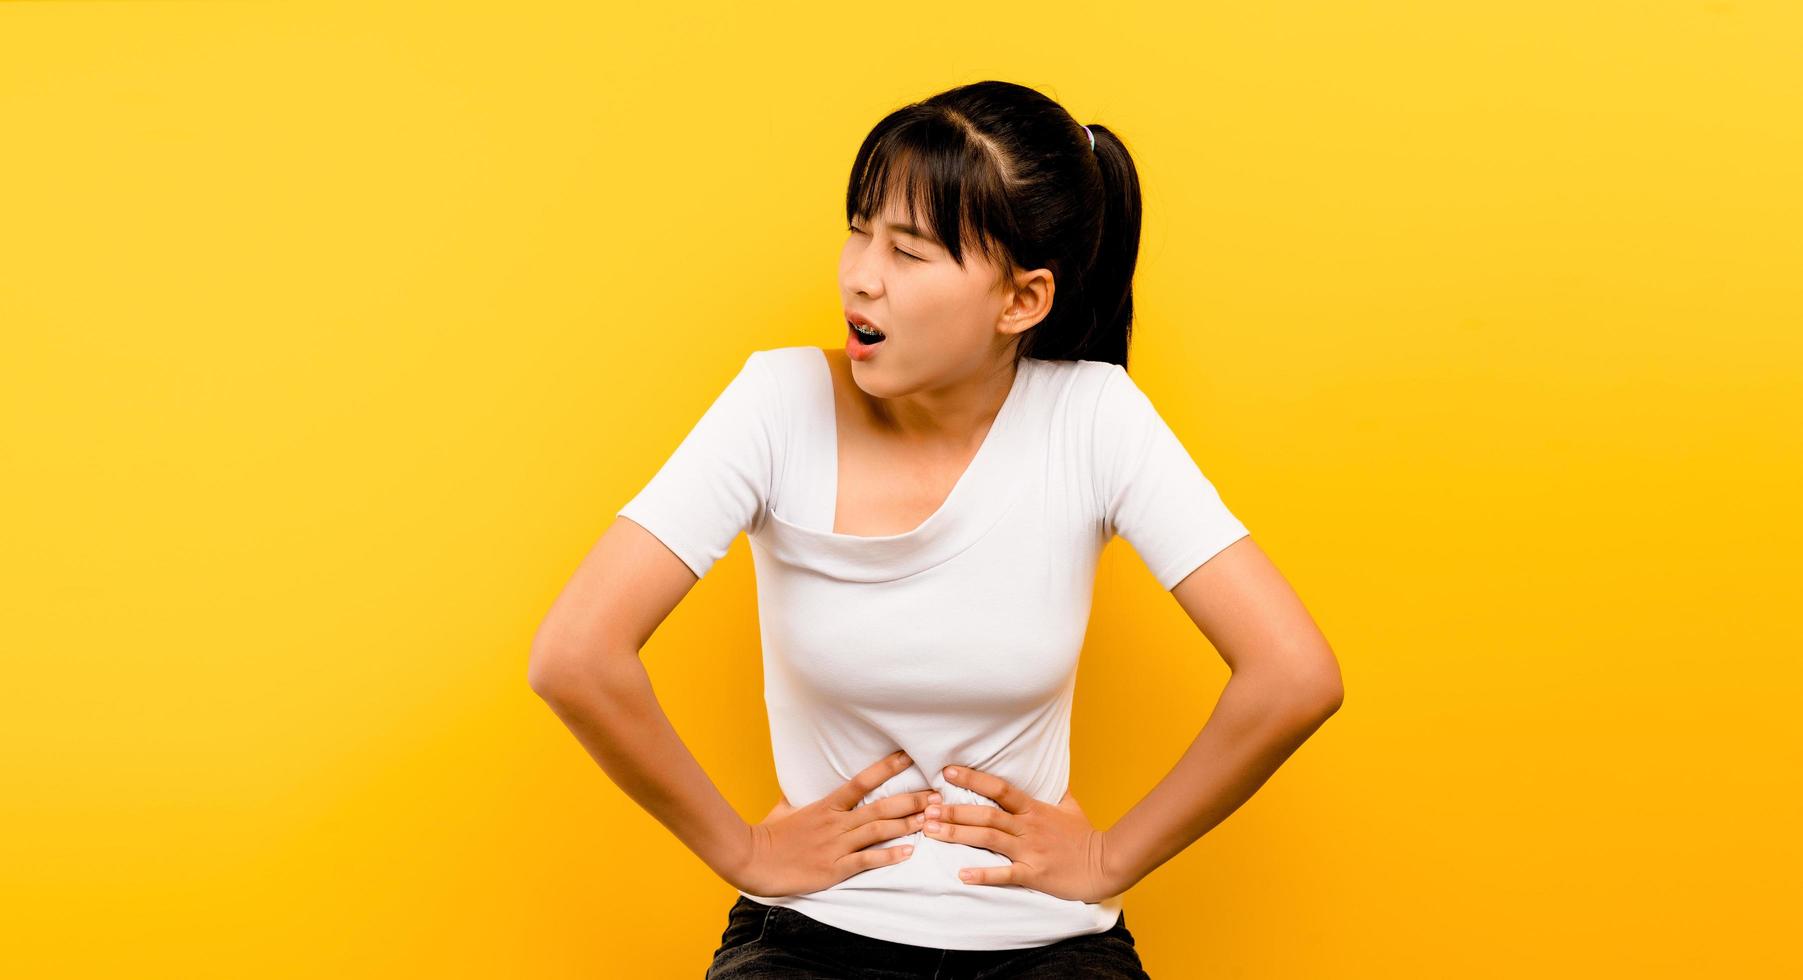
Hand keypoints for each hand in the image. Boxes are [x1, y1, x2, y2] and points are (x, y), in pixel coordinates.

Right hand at [728, 750, 936, 898]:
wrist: (751, 859)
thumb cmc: (766, 834)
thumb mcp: (783, 808)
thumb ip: (797, 798)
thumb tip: (797, 787)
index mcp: (826, 805)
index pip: (861, 781)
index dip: (886, 768)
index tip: (908, 757)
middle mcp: (835, 822)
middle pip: (880, 806)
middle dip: (912, 799)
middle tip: (937, 795)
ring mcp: (836, 845)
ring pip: (879, 830)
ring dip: (908, 824)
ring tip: (932, 819)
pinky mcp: (834, 868)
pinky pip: (867, 859)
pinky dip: (889, 855)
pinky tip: (909, 851)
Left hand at [922, 765, 1118, 903]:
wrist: (1107, 864)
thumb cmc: (1086, 836)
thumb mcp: (1070, 807)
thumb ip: (1054, 791)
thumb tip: (1049, 774)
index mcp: (1034, 809)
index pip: (1000, 788)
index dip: (973, 778)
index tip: (947, 772)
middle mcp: (1029, 827)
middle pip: (987, 814)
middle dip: (955, 810)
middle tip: (927, 808)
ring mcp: (1031, 851)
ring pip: (990, 839)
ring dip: (959, 834)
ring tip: (933, 832)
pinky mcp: (1034, 874)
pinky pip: (1005, 874)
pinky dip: (983, 874)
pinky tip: (961, 874)